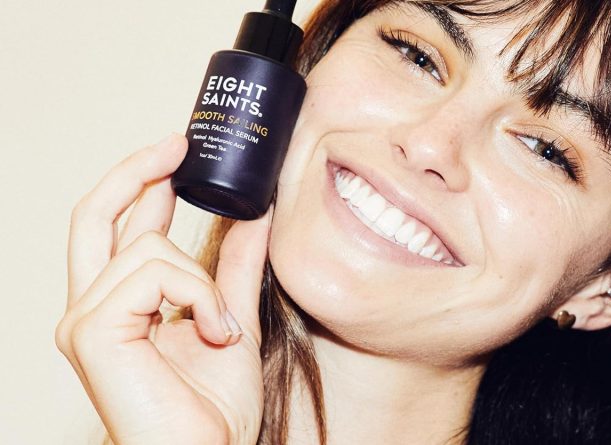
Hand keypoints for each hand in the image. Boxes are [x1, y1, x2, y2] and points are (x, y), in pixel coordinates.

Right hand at [56, 134, 270, 444]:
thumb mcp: (232, 318)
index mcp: (119, 305)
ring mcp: (85, 320)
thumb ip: (238, 269)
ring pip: (146, 246)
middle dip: (136, 169)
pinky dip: (197, 295)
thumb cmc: (213, 407)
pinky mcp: (92, 332)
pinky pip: (153, 274)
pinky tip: (215, 333)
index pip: (115, 226)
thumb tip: (255, 214)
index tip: (178, 151)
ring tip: (224, 328)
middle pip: (93, 214)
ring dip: (202, 281)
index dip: (140, 180)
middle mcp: (90, 307)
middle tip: (177, 142)